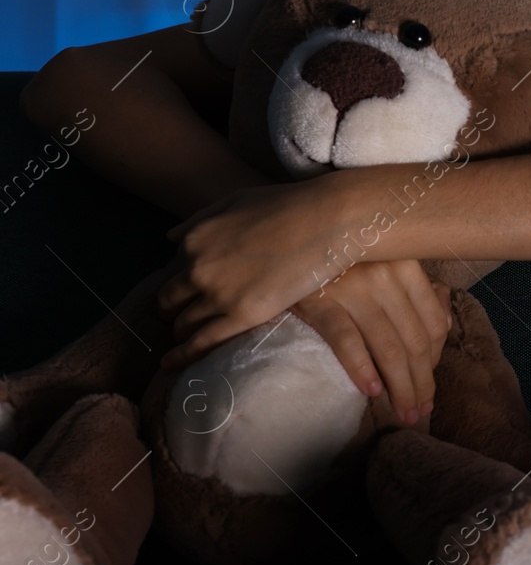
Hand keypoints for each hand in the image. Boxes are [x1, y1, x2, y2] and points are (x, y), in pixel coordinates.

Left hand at [157, 177, 351, 366]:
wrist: (326, 221)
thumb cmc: (288, 205)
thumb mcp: (235, 201)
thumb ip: (199, 219)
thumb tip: (170, 238)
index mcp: (194, 241)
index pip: (173, 271)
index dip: (182, 282)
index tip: (190, 292)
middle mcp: (198, 268)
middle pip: (170, 300)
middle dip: (173, 310)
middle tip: (183, 318)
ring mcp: (219, 294)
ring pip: (184, 323)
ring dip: (182, 332)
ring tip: (187, 340)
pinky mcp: (244, 315)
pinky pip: (203, 341)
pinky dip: (184, 354)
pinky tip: (174, 363)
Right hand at [290, 259, 451, 424]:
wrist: (290, 249)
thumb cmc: (345, 262)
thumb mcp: (386, 267)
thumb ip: (419, 292)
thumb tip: (446, 324)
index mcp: (407, 266)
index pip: (435, 323)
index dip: (436, 361)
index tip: (428, 388)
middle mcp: (385, 276)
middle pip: (414, 341)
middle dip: (421, 383)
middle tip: (419, 413)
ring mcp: (353, 288)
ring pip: (387, 347)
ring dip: (399, 387)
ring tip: (403, 413)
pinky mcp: (320, 301)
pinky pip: (347, 341)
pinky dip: (362, 368)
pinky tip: (372, 390)